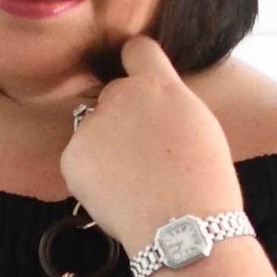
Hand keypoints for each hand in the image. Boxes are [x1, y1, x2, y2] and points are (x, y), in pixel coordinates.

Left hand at [58, 36, 240, 257]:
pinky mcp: (72, 157)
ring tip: (133, 182)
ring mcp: (92, 125)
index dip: (138, 64)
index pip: (137, 49)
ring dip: (107, 147)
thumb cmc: (204, 184)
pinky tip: (117, 195)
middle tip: (145, 156)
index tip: (138, 80)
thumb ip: (170, 103)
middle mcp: (120, 95)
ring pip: (95, 129)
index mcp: (158, 84)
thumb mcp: (200, 126)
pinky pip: (80, 160)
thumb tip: (153, 105)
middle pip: (114, 95)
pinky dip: (92, 176)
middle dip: (124, 117)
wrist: (182, 227)